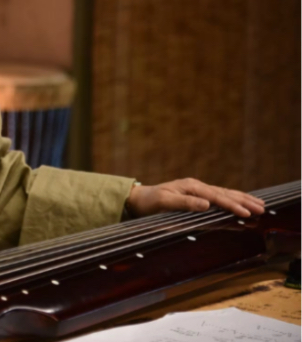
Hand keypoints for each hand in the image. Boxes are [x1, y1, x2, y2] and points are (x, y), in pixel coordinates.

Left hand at [125, 178, 264, 217]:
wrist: (138, 199)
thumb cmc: (150, 202)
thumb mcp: (164, 203)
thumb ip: (185, 204)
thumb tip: (207, 204)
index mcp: (191, 187)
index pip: (217, 197)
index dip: (232, 206)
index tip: (247, 213)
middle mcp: (196, 187)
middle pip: (225, 193)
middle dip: (244, 201)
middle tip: (263, 208)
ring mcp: (197, 191)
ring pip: (224, 195)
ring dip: (242, 200)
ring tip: (259, 205)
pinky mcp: (196, 197)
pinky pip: (218, 199)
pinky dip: (232, 202)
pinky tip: (240, 205)